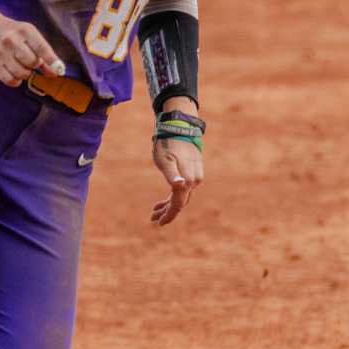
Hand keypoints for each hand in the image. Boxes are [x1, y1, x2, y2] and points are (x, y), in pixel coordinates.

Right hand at [0, 18, 65, 87]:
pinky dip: (16, 81)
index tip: (59, 70)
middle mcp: (11, 40)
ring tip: (21, 66)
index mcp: (24, 31)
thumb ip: (44, 53)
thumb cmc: (15, 34)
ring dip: (26, 73)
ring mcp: (0, 53)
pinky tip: (14, 73)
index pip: (42, 48)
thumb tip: (57, 71)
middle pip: (32, 62)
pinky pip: (10, 80)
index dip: (52, 60)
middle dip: (35, 65)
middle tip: (30, 60)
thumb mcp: (30, 36)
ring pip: (22, 73)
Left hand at [149, 105, 204, 225]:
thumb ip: (171, 174)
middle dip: (167, 211)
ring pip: (182, 195)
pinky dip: (174, 195)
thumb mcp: (165, 160)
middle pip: (181, 202)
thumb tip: (180, 185)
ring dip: (169, 204)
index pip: (179, 204)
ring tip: (154, 210)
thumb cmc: (168, 143)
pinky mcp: (193, 170)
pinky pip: (184, 188)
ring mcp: (195, 175)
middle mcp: (195, 180)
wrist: (179, 125)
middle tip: (152, 217)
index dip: (169, 215)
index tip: (158, 223)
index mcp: (188, 181)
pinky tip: (165, 197)